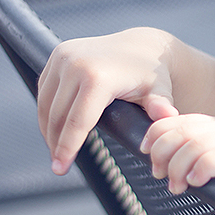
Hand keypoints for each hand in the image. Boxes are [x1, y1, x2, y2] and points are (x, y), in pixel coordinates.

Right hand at [38, 28, 178, 174]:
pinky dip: (47, 111)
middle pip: (58, 115)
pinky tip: (54, 128)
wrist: (143, 45)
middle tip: (59, 167)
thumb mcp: (159, 92)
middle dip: (56, 144)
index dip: (67, 148)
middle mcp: (75, 64)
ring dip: (48, 129)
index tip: (60, 168)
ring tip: (57, 151)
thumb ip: (161, 106)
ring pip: (46, 104)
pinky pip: (45, 90)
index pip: (77, 122)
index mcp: (98, 77)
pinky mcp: (57, 54)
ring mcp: (63, 57)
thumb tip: (168, 117)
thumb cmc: (152, 74)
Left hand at [140, 112, 214, 195]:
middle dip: (164, 153)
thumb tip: (155, 163)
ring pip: (199, 142)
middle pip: (185, 129)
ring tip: (177, 186)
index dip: (156, 135)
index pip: (178, 119)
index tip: (148, 158)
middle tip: (161, 176)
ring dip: (179, 166)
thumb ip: (192, 160)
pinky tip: (197, 182)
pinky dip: (202, 169)